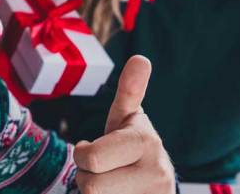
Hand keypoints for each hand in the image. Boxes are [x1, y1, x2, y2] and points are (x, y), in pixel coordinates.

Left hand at [74, 56, 173, 193]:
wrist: (157, 187)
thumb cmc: (132, 149)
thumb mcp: (128, 120)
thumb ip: (130, 91)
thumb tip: (141, 58)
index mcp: (145, 140)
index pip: (90, 158)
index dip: (81, 156)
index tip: (89, 148)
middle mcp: (157, 171)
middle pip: (90, 185)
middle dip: (85, 177)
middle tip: (99, 169)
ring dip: (94, 192)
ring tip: (112, 184)